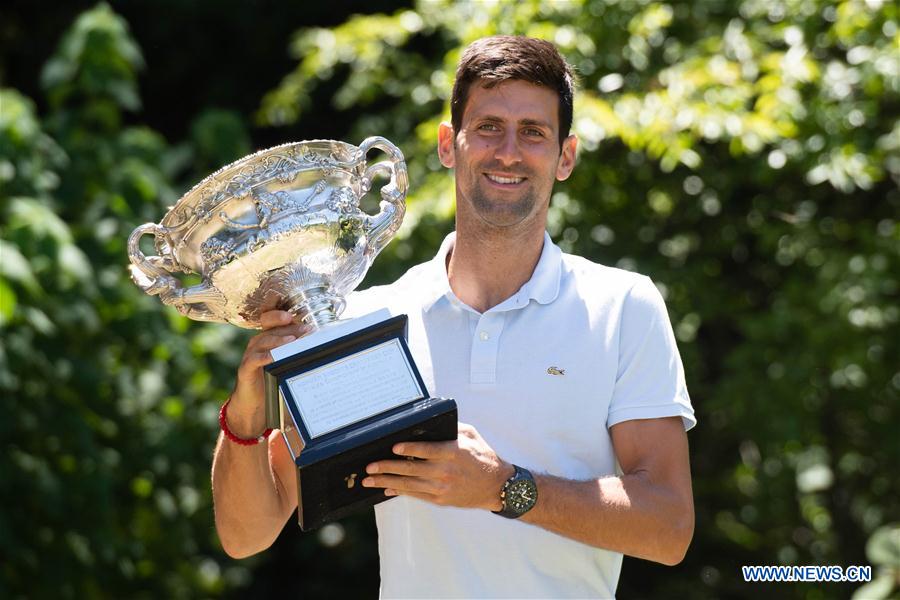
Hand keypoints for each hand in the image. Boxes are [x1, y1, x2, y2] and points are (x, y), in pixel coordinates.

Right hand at [226, 310, 310, 437]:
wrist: (254, 403)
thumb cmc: (273, 380)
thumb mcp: (287, 365)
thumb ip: (300, 354)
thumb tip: (325, 347)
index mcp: (268, 339)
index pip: (272, 320)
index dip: (281, 316)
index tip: (295, 316)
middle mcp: (258, 343)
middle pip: (272, 329)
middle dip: (289, 328)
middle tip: (305, 329)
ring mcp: (250, 355)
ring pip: (263, 341)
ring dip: (278, 340)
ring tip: (292, 341)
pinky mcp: (245, 369)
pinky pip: (253, 360)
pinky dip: (263, 357)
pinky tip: (272, 358)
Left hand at [363, 423, 514, 510]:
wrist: (496, 486)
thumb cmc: (483, 456)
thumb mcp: (470, 435)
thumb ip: (451, 428)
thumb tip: (431, 421)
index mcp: (452, 452)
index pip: (425, 450)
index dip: (407, 449)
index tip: (392, 448)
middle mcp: (445, 471)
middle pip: (410, 469)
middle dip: (387, 468)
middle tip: (370, 467)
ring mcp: (442, 488)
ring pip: (409, 484)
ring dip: (387, 482)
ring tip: (370, 480)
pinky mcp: (441, 500)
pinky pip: (416, 495)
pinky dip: (400, 492)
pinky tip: (387, 489)